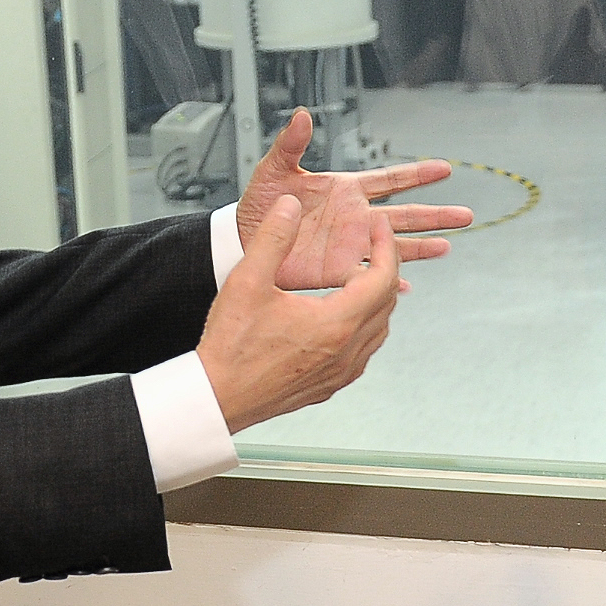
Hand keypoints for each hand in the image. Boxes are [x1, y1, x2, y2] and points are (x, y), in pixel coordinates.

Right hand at [195, 186, 401, 431]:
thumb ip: (273, 238)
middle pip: (387, 302)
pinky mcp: (330, 386)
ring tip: (355, 278)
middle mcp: (346, 352)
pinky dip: (364, 326)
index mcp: (335, 324)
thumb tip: (290, 207)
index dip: (384, 246)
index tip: (378, 228)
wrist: (218, 398)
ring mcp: (341, 373)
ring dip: (375, 299)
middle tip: (369, 246)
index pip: (383, 277)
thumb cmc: (231, 349)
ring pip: (379, 329)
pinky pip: (364, 351)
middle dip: (383, 268)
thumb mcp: (248, 281)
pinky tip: (342, 317)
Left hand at [235, 109, 473, 282]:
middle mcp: (356, 218)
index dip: (417, 174)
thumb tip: (302, 115)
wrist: (243, 239)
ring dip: (421, 249)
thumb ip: (291, 144)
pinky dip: (387, 284)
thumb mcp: (273, 169)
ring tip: (447, 246)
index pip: (390, 179)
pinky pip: (369, 279)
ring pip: (395, 247)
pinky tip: (405, 288)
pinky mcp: (339, 271)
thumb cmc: (259, 202)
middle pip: (405, 215)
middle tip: (465, 215)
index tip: (444, 168)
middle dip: (436, 215)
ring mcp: (351, 246)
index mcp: (346, 190)